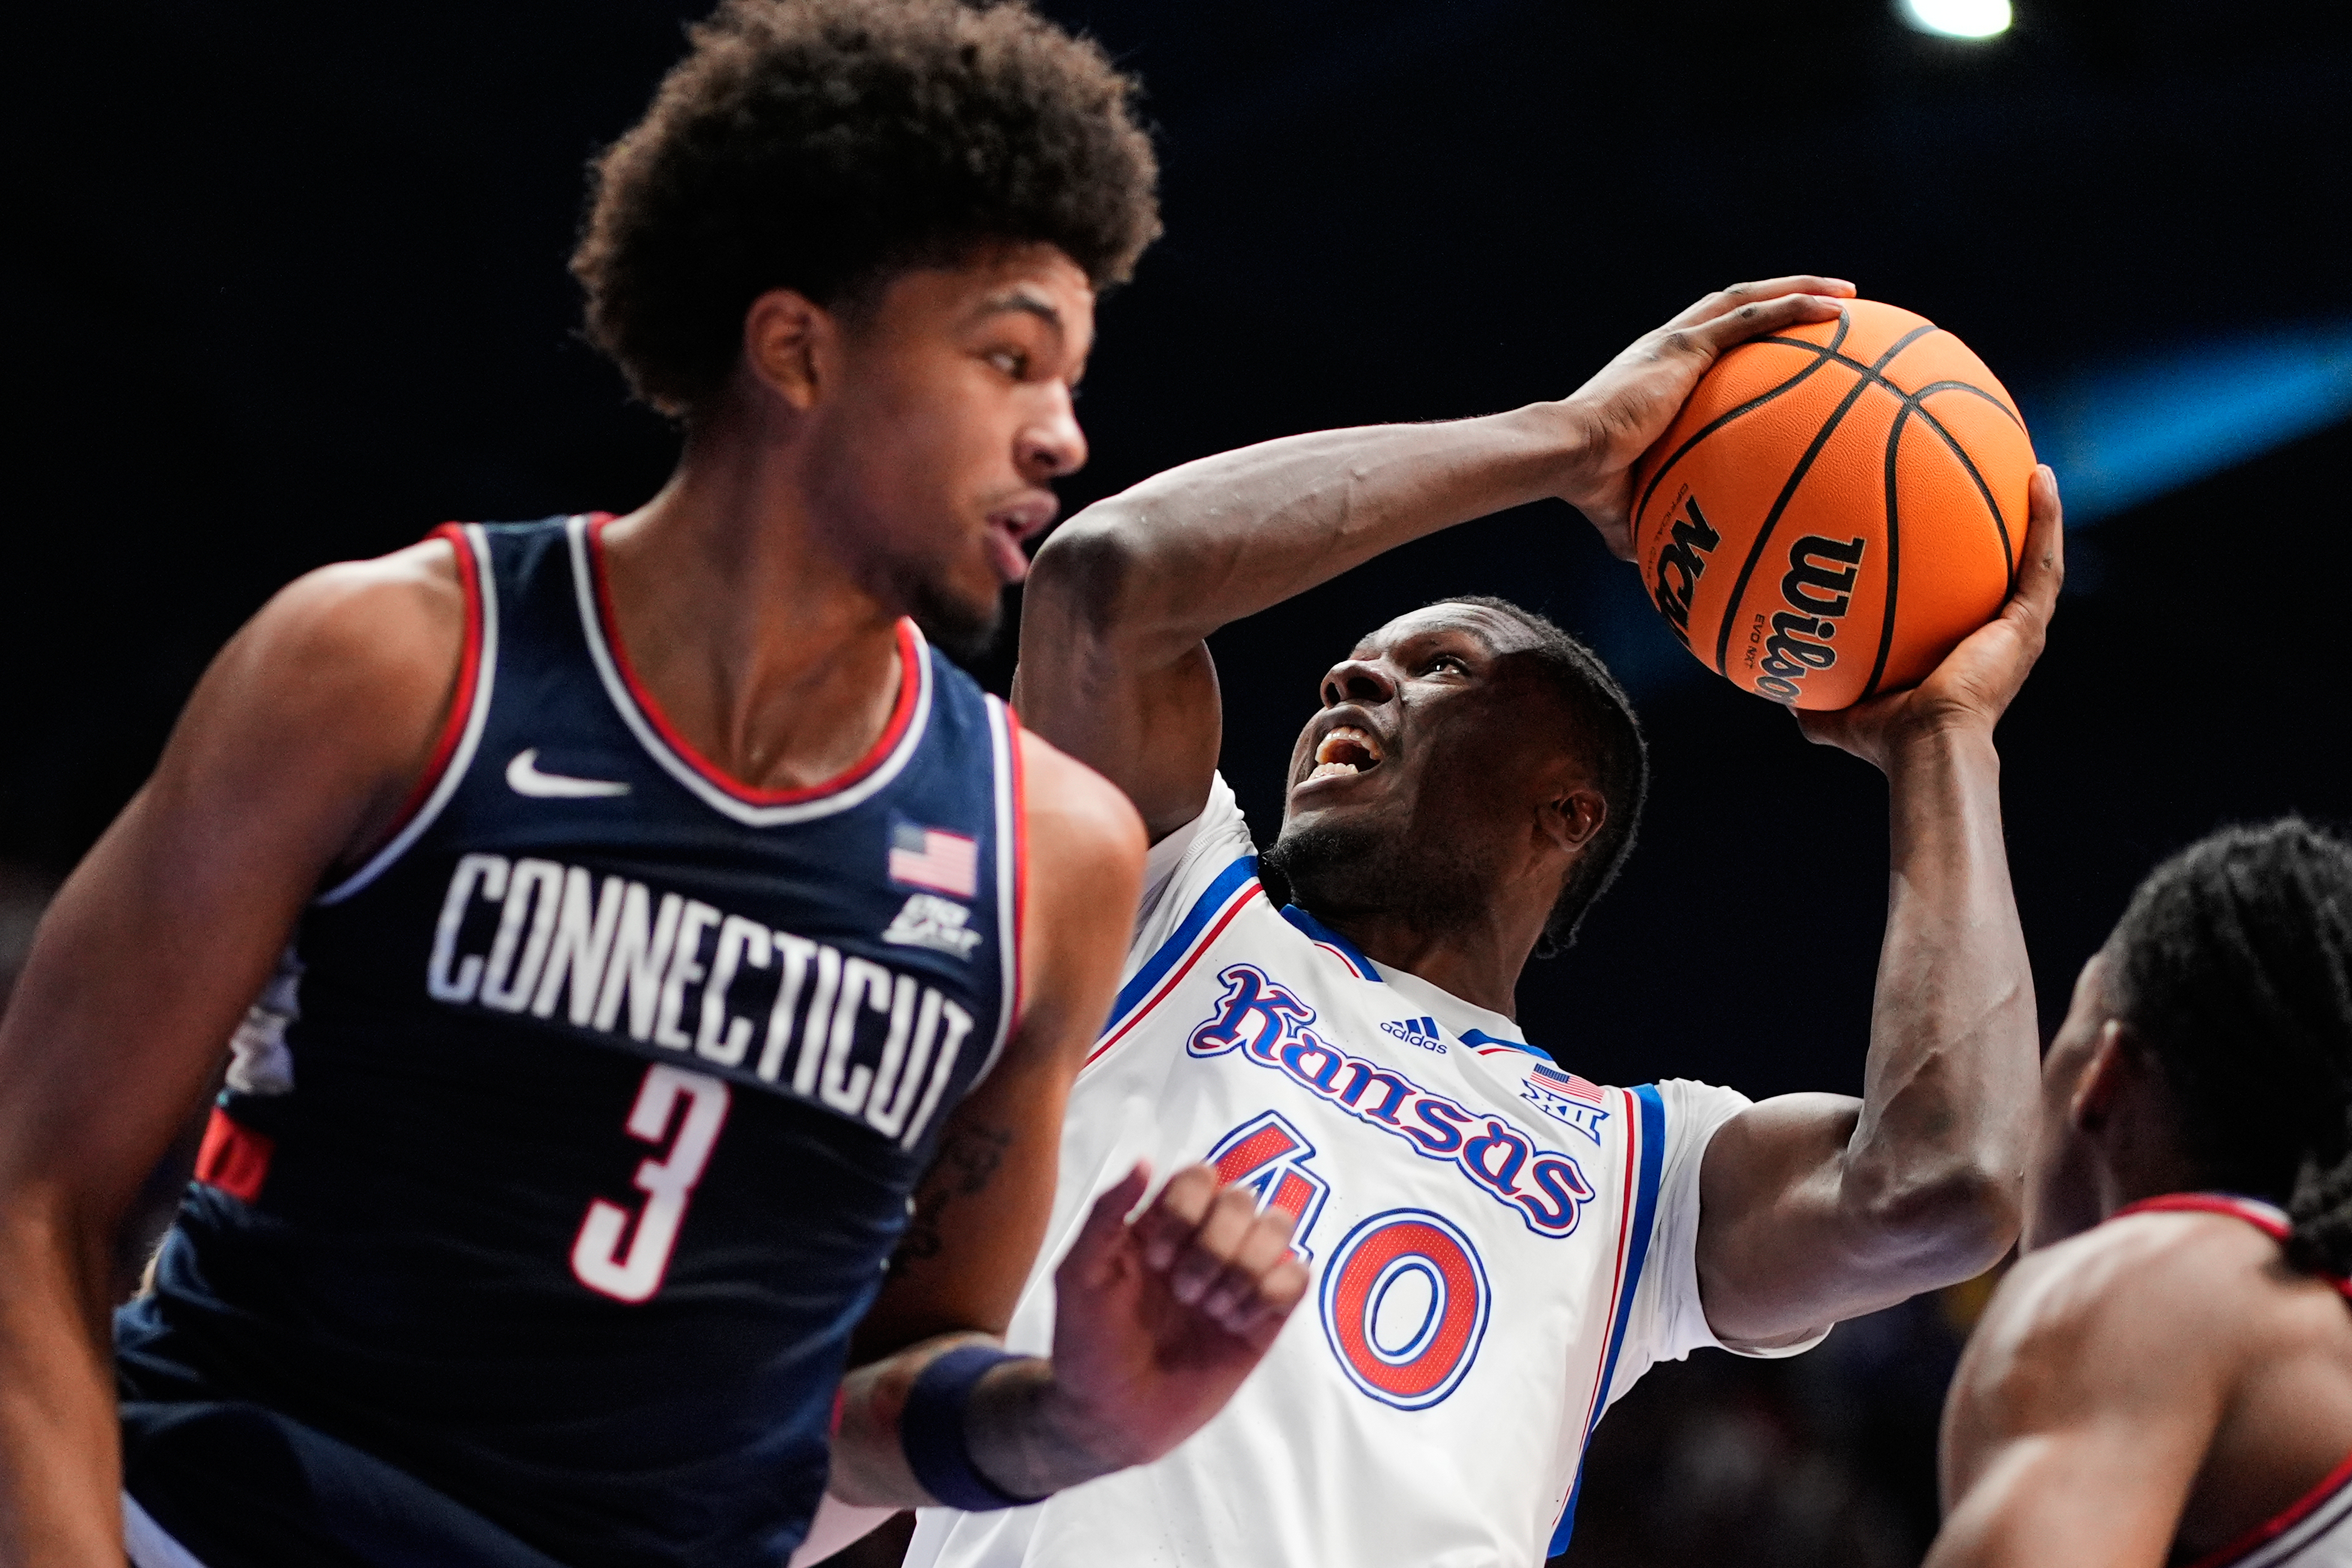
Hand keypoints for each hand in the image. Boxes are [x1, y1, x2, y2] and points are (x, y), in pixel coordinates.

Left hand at [1041, 1161, 1309, 1468]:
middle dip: (1215, 1246)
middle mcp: (1206, 1241)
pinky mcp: (1265, 1318)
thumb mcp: (1078, 1274)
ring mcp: (1238, 1277)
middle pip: (1243, 1198)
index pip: (1201, 1176)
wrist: (1111, 1417)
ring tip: (1213, 1310)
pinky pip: (1297, 1276)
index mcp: (1163, 1223)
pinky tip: (1235, 1324)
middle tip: (1183, 1294)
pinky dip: (1271, 1293)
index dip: (1186, 1211)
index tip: (1156, 1261)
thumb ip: (1106, 1214)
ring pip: (1279, 1226)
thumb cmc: (1087, 1343)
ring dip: (1246, 1267)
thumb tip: (1144, 1160)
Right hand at [1556, 277, 1855, 557]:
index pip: (1710, 341)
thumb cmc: (1590, 485)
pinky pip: (1753, 316)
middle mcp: (1668, 345)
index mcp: (1658, 373)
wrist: (1569, 455)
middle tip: (1835, 307)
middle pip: (1736, 305)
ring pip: (1749, 298)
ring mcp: (1678, 340)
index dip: (1748, 335)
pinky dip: (1795, 305)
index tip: (1785, 344)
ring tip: (1848, 294)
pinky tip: (1837, 308)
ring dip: (1800, 288)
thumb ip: (1650, 524)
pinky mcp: (1686, 344)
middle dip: (1785, 297)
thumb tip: (1660, 569)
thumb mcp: (1627, 508)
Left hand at [1799, 465, 2064, 766]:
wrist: (1926, 746)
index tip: (1947, 530)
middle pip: (2005, 572)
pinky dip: (2046, 518)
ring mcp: (2017, 629)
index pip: (1964, 600)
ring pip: (2036, 559)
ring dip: (2038, 513)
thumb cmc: (1887, 739)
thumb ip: (1813, 698)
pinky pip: (2042, 560)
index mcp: (1961, 653)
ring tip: (2032, 467)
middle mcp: (1996, 637)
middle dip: (2003, 532)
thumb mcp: (1839, 713)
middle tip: (1993, 484)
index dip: (1961, 569)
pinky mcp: (2028, 624)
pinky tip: (2040, 476)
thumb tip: (1776, 692)